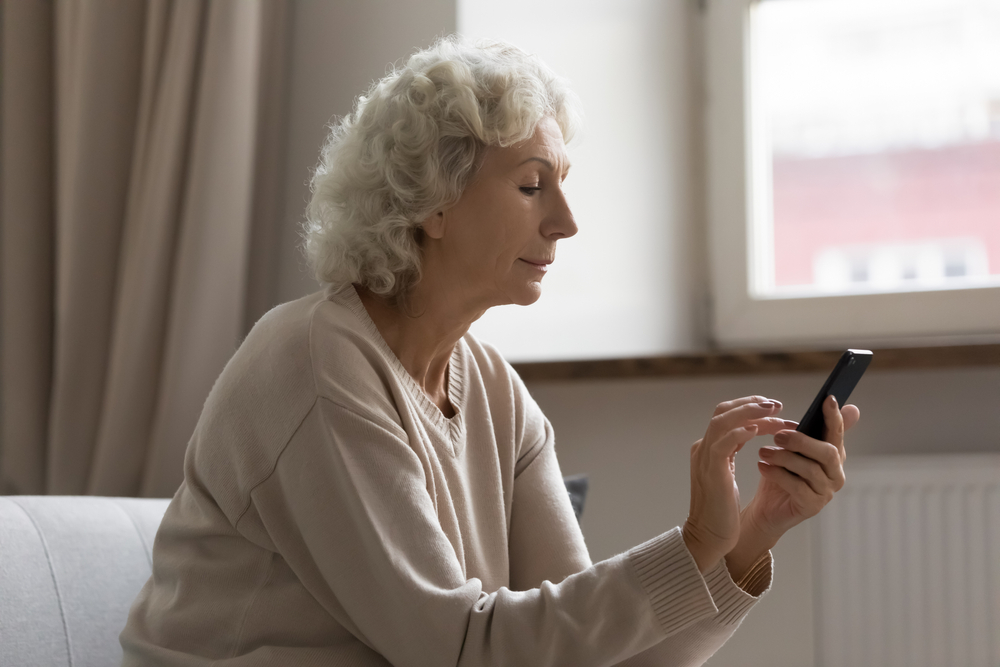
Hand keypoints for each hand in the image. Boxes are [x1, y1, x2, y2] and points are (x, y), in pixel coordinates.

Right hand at [683, 396, 792, 572]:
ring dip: (749, 413)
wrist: (708, 536)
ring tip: (773, 410)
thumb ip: (732, 450)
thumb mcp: (726, 473)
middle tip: (777, 404)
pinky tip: (757, 430)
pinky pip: (722, 444)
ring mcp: (705, 458)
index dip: (749, 407)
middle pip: (723, 411)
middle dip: (751, 404)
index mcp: (708, 448)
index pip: (727, 415)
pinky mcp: (711, 471)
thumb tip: (751, 430)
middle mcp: (703, 448)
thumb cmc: (721, 510)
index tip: (773, 407)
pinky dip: (739, 433)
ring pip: (723, 422)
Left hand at [743, 396, 860, 545]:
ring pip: (810, 469)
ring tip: (763, 452)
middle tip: (777, 435)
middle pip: (827, 452)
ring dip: (784, 457)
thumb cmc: (781, 474)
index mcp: (833, 456)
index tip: (828, 399)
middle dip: (801, 440)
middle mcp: (836, 474)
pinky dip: (777, 474)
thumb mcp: (793, 449)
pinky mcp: (812, 506)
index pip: (837, 433)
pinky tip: (762, 467)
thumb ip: (812, 430)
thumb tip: (847, 406)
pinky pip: (797, 487)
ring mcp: (826, 492)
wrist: (766, 509)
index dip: (834, 417)